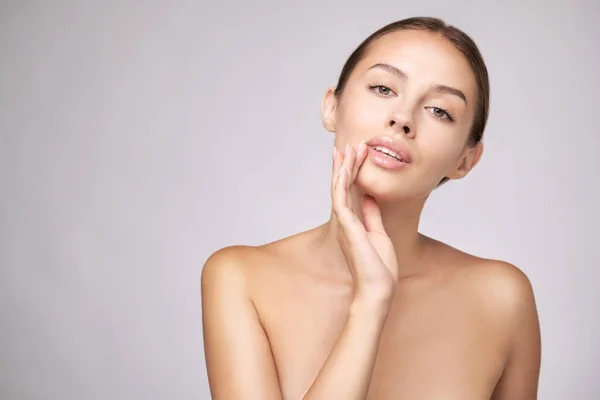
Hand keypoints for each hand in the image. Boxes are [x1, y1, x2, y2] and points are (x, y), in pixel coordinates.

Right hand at [331, 142, 399, 304]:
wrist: (378, 289)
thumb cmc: (379, 268)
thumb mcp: (379, 234)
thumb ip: (372, 215)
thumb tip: (368, 197)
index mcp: (353, 223)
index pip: (351, 192)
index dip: (352, 173)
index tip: (356, 155)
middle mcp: (345, 221)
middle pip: (342, 187)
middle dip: (346, 165)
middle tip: (348, 145)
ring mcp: (344, 224)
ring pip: (339, 189)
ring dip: (343, 168)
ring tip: (346, 149)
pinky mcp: (347, 227)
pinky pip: (340, 199)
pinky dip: (341, 182)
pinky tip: (343, 168)